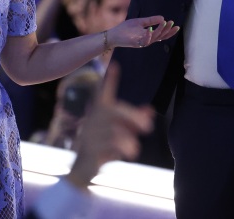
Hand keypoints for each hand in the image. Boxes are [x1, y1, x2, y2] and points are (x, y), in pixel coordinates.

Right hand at [67, 64, 154, 187]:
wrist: (82, 169)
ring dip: (128, 141)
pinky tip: (126, 156)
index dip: (110, 79)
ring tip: (134, 150)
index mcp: (99, 112)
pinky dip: (121, 150)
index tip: (115, 64)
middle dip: (133, 117)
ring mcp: (90, 134)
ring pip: (114, 131)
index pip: (104, 92)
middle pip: (114, 111)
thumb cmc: (102, 146)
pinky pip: (108, 146)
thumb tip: (150, 109)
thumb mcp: (120, 131)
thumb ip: (134, 120)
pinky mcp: (89, 149)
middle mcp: (93, 119)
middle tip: (149, 127)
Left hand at [106, 17, 179, 49]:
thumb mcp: (140, 22)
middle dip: (167, 30)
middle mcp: (147, 40)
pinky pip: (144, 41)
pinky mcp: (135, 43)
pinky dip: (148, 36)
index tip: (177, 26)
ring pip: (154, 38)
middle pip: (160, 36)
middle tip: (172, 23)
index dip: (169, 32)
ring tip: (165, 23)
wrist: (114, 34)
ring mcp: (141, 42)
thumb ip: (150, 20)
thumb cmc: (126, 29)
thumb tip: (162, 18)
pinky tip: (151, 29)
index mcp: (149, 35)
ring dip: (160, 31)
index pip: (162, 35)